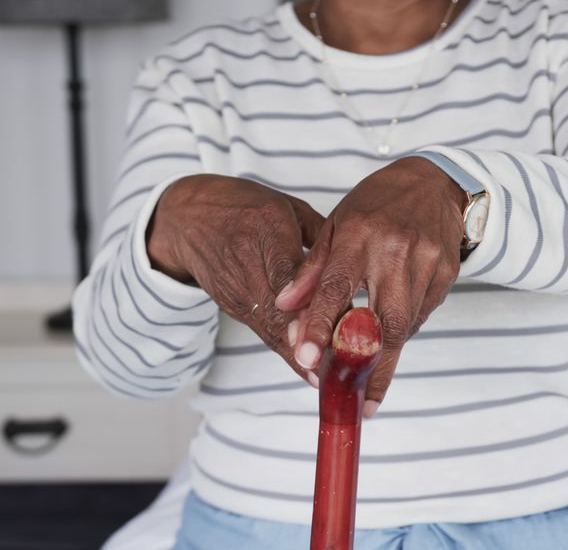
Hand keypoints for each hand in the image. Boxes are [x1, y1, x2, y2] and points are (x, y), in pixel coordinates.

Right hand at [147, 174, 324, 379]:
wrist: (187, 218)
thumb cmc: (247, 207)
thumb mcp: (288, 209)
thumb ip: (323, 238)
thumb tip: (358, 268)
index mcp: (266, 231)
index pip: (288, 275)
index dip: (305, 306)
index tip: (328, 329)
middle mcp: (248, 265)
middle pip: (278, 311)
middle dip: (307, 344)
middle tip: (336, 371)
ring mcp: (237, 290)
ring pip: (270, 329)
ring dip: (298, 357)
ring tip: (329, 381)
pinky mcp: (232, 307)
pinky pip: (263, 331)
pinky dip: (287, 353)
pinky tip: (310, 372)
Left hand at [275, 157, 465, 412]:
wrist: (434, 183)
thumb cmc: (377, 204)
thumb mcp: (337, 225)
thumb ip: (311, 270)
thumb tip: (284, 308)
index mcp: (359, 236)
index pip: (335, 290)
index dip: (319, 328)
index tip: (307, 361)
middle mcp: (395, 249)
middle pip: (383, 322)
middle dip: (370, 367)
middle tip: (358, 401)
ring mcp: (427, 262)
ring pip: (406, 324)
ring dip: (387, 355)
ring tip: (371, 382)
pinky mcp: (448, 272)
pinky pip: (423, 314)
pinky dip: (404, 331)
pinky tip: (392, 336)